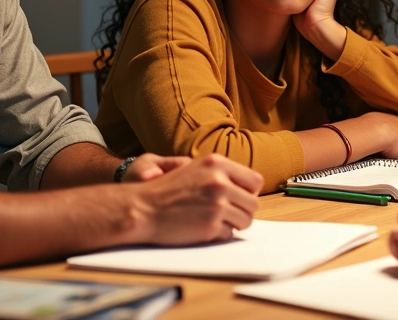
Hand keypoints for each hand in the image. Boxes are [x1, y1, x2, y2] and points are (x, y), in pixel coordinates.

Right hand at [127, 154, 263, 244]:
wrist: (142, 208)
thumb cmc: (166, 190)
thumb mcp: (194, 168)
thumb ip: (221, 173)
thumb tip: (249, 187)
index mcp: (217, 164)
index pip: (255, 180)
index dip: (248, 192)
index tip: (237, 197)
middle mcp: (219, 182)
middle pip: (253, 203)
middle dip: (242, 210)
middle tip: (226, 213)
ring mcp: (216, 204)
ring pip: (246, 220)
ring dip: (234, 224)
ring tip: (216, 221)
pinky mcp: (210, 225)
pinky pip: (229, 234)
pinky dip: (220, 234)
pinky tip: (203, 228)